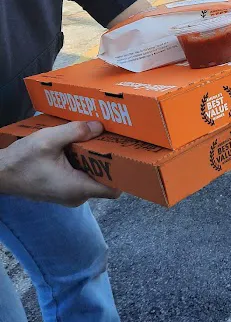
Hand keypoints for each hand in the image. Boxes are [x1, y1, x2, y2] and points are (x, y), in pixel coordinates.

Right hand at [0, 121, 120, 205]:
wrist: (0, 174)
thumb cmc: (21, 161)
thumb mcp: (48, 140)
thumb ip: (75, 131)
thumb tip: (99, 126)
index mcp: (77, 188)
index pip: (113, 189)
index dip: (124, 174)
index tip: (128, 155)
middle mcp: (77, 196)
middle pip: (105, 180)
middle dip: (109, 160)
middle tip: (111, 139)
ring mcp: (70, 194)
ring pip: (92, 176)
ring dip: (94, 159)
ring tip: (93, 138)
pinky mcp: (63, 189)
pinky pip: (81, 176)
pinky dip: (82, 162)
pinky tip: (77, 145)